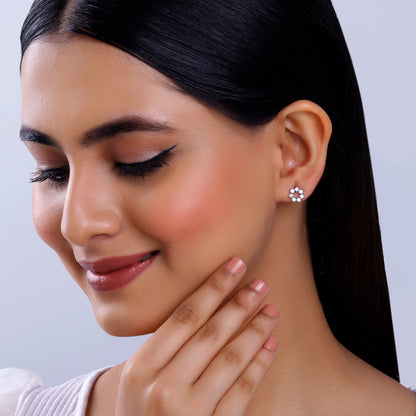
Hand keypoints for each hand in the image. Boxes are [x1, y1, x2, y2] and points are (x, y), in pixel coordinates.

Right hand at [115, 257, 278, 415]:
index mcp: (140, 367)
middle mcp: (162, 387)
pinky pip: (242, 392)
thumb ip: (163, 348)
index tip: (235, 265)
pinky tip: (270, 345)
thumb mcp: (138, 379)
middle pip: (210, 333)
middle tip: (261, 284)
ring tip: (271, 311)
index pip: (185, 316)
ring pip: (230, 359)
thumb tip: (204, 305)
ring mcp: (188, 413)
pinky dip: (259, 366)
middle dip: (239, 304)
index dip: (213, 287)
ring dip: (255, 330)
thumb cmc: (141, 413)